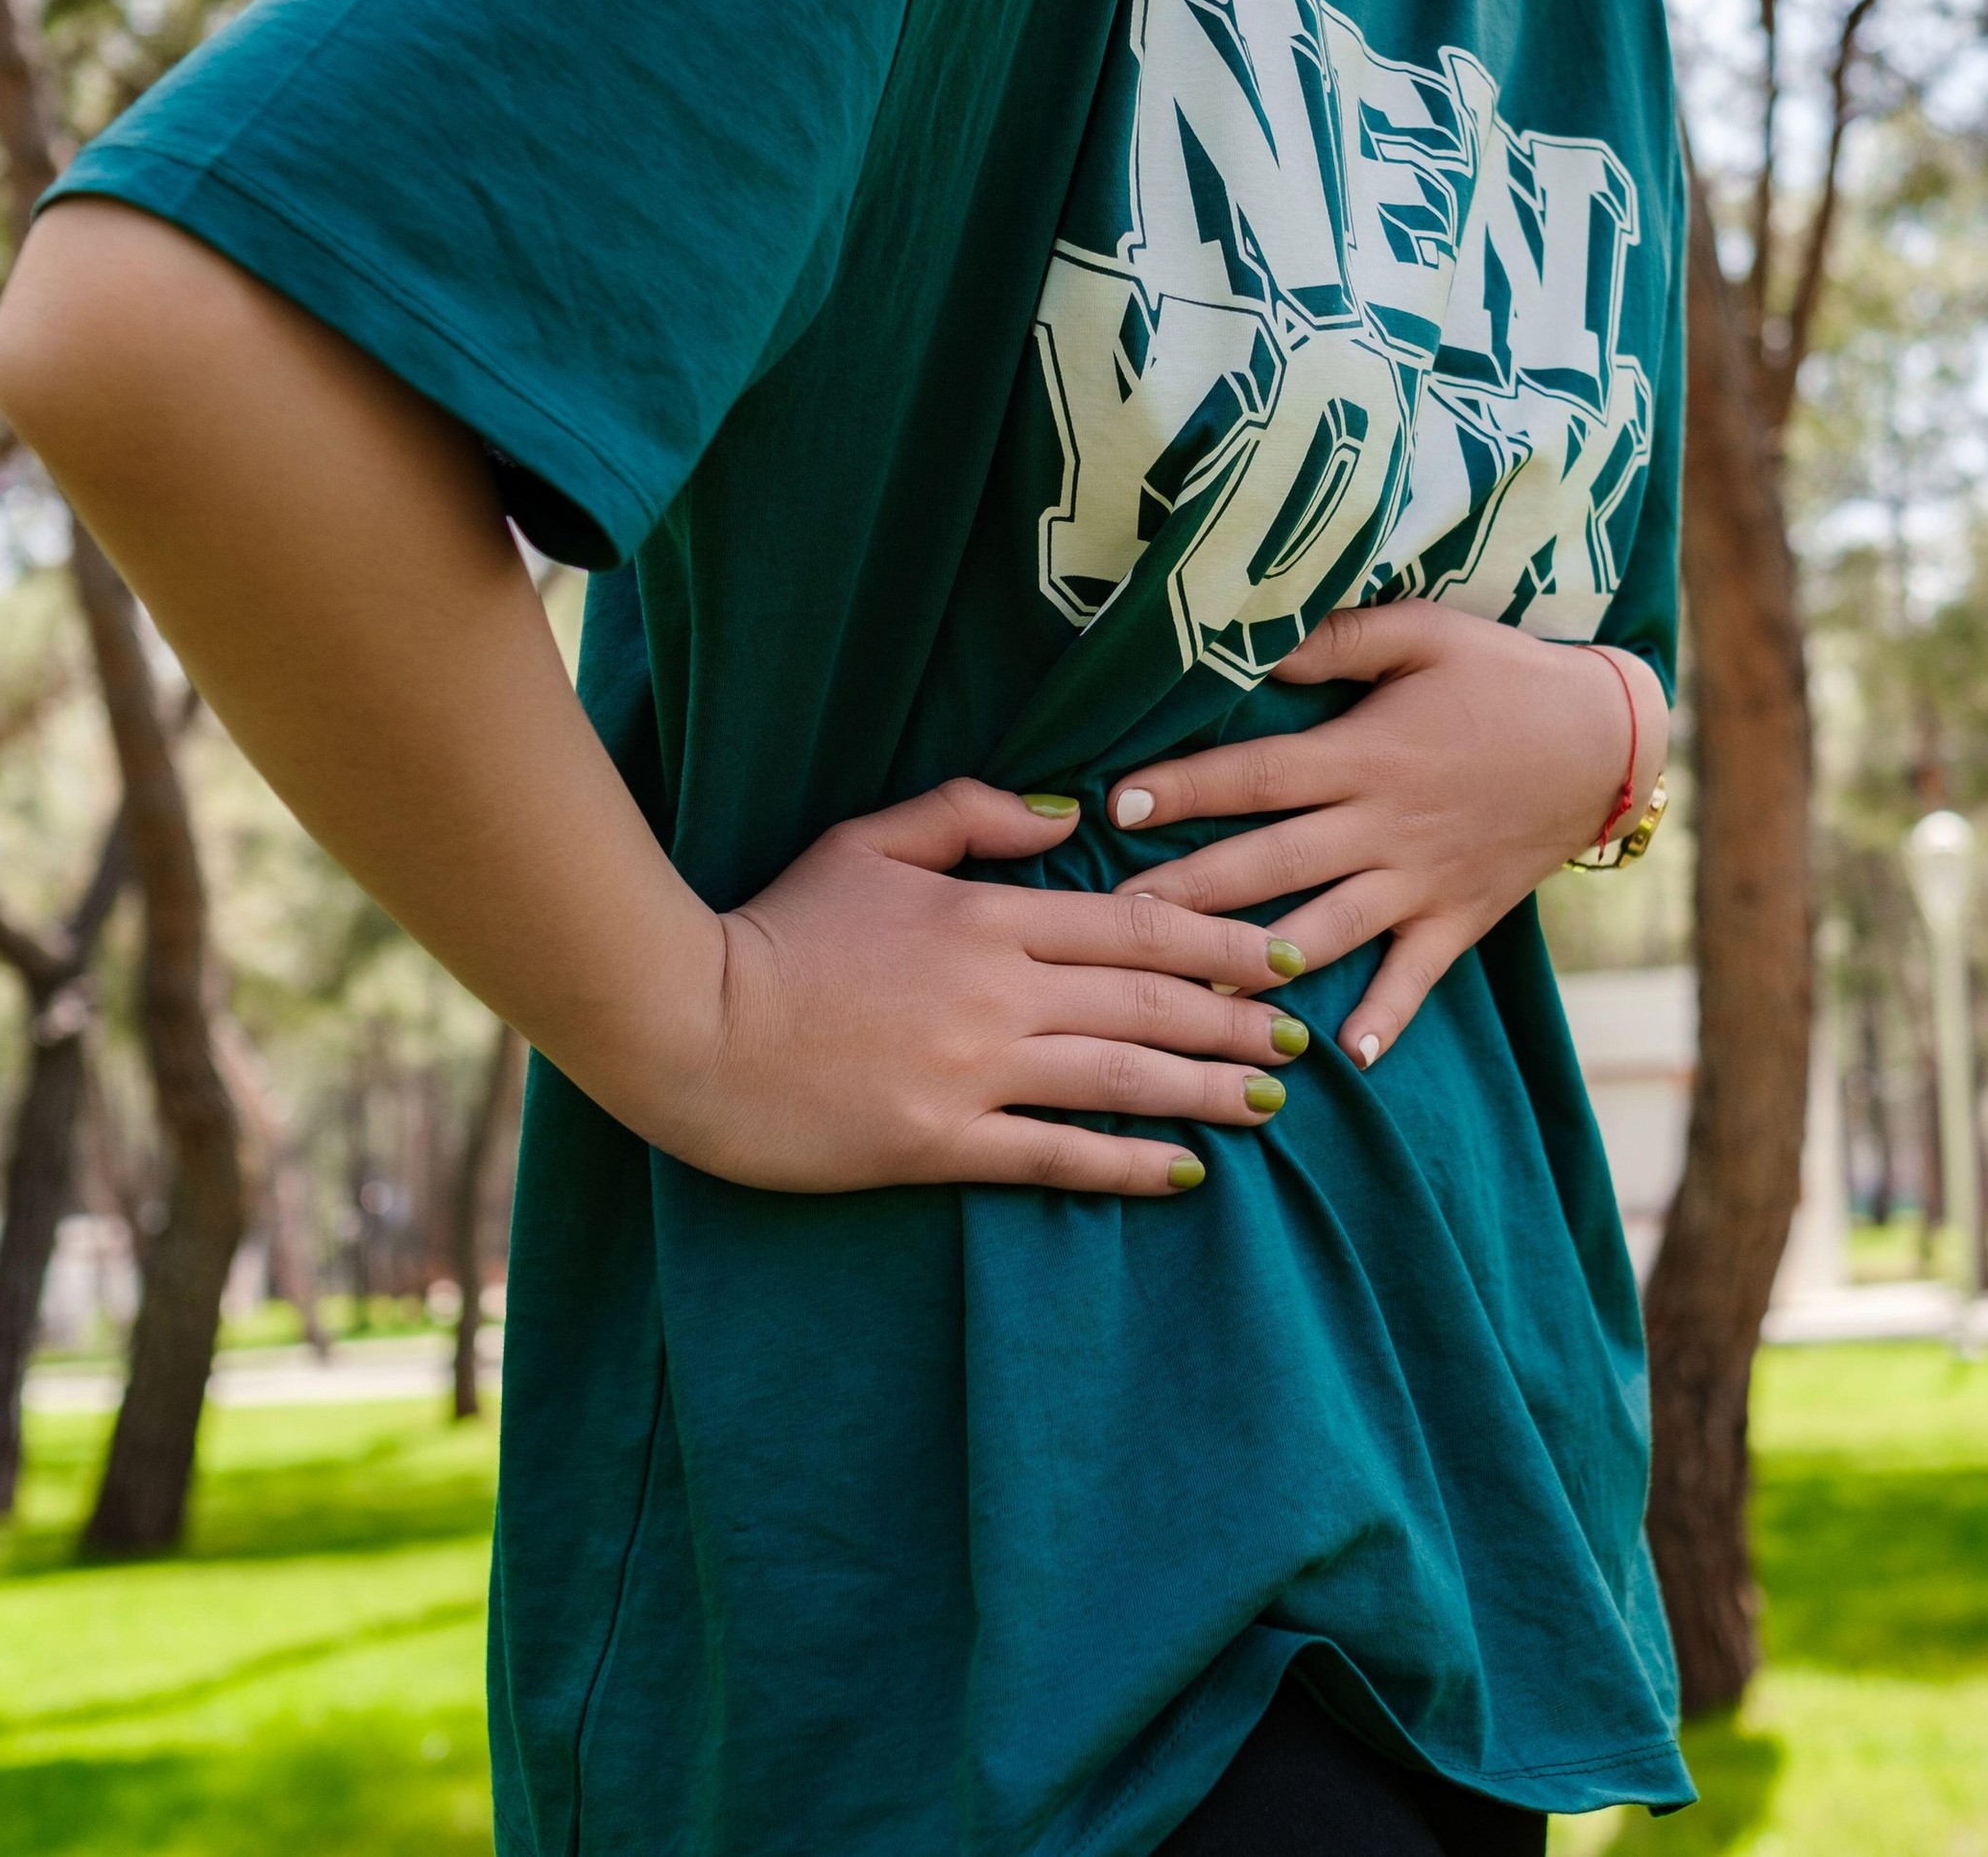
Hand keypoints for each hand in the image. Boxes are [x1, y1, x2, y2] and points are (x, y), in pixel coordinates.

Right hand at [622, 780, 1312, 1196]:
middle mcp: (999, 992)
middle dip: (1235, 1022)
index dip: (1217, 944)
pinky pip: (1058, 1156)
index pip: (1133, 926)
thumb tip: (1064, 813)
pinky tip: (1185, 1174)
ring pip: (1123, 1079)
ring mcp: (974, 1072)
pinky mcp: (940, 1143)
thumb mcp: (868, 840)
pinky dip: (1129, 1166)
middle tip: (1300, 1038)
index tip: (1277, 958)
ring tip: (1268, 1103)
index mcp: (988, 913)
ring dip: (1206, 1091)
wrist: (687, 1020)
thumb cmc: (775, 925)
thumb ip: (970, 815)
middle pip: (1149, 1004)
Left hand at [1107, 602, 1660, 1071]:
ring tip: (1195, 994)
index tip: (1119, 805)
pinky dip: (1387, 1018)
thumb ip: (1340, 639)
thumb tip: (1260, 647)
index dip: (1187, 789)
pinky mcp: (1460, 918)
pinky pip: (1417, 977)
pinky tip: (1345, 1059)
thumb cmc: (1504, 676)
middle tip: (1118, 918)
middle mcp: (1384, 825)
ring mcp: (1422, 880)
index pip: (1257, 776)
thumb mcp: (1425, 632)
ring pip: (1326, 928)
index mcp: (1365, 754)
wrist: (1607, 740)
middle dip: (1192, 893)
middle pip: (1272, 863)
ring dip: (1261, 965)